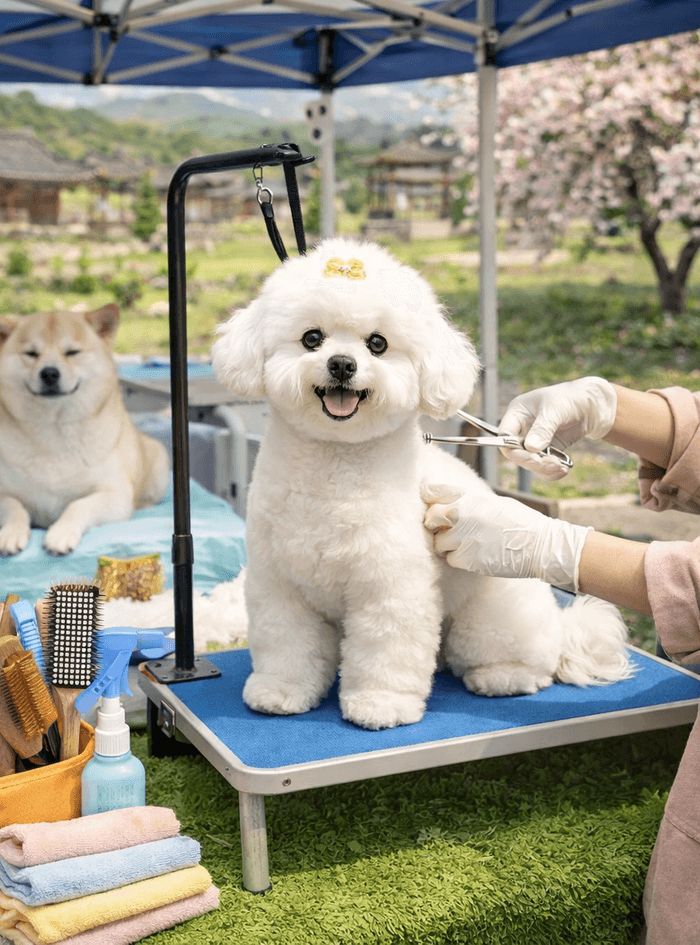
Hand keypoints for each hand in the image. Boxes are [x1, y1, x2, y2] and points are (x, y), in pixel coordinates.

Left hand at [423, 485, 590, 592]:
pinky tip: (476, 556)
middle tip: (448, 531)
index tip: (431, 506)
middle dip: (435, 526)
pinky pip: (450, 560)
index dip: (429, 499)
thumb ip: (470, 502)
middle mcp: (462, 514)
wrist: (541, 546)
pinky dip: (459, 561)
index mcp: (469, 496)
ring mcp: (462, 537)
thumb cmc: (521, 523)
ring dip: (447, 546)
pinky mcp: (466, 558)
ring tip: (468, 545)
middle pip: (429, 518)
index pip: (432, 491)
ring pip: (437, 543)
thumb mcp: (494, 502)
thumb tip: (450, 504)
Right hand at [498, 377, 616, 479]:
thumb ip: (542, 428)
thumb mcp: (555, 409)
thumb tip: (531, 448)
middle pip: (516, 454)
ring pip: (530, 463)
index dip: (513, 449)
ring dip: (544, 469)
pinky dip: (552, 472)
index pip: (504, 436)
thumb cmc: (570, 397)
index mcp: (517, 414)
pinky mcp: (548, 450)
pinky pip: (544, 466)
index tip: (532, 456)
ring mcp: (535, 441)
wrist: (593, 404)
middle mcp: (523, 429)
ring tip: (561, 467)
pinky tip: (564, 469)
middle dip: (533, 462)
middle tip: (551, 464)